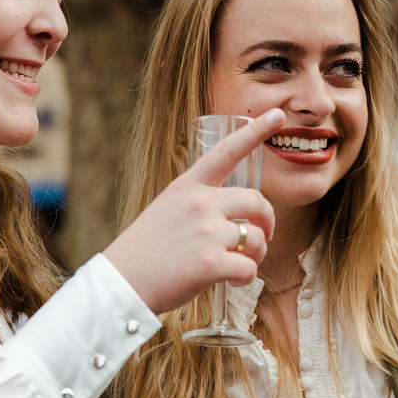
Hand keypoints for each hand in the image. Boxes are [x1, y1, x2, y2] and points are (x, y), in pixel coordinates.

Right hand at [104, 110, 282, 313]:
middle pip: (257, 202)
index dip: (255, 131)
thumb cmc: (146, 250)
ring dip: (256, 255)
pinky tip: (231, 281)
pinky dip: (246, 278)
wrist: (122, 283)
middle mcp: (200, 203)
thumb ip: (198, 203)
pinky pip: (250, 268)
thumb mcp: (167, 209)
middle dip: (267, 222)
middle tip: (261, 237)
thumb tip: (234, 215)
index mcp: (188, 186)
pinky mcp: (211, 263)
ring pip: (257, 239)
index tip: (276, 114)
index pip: (226, 151)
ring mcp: (206, 232)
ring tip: (238, 266)